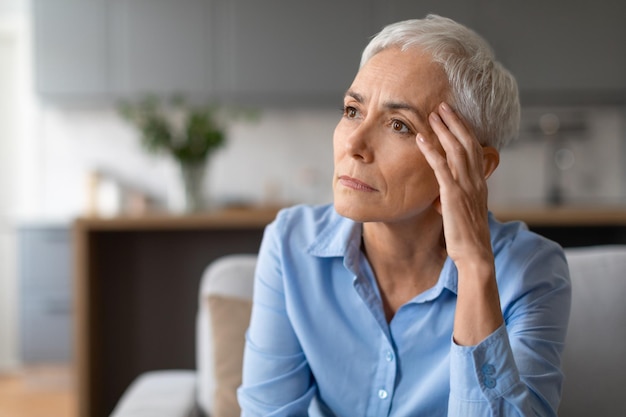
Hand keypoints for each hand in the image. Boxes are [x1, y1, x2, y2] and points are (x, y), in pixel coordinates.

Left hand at [416, 102, 495, 267]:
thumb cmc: (467, 235)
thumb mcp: (462, 211)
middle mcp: (475, 180)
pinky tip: (421, 139)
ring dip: (444, 130)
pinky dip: (431, 151)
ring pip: (456, 150)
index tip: (453, 115)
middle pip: (467, 142)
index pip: (473, 148)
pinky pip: (441, 168)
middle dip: (455, 122)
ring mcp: (466, 186)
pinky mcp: (453, 195)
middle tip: (443, 105)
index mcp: (479, 182)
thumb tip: (440, 197)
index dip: (463, 129)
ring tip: (433, 113)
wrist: (474, 254)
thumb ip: (454, 198)